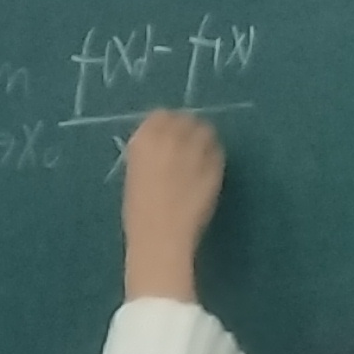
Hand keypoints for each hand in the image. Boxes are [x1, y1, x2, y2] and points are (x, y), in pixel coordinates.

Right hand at [118, 108, 225, 300]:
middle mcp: (169, 137)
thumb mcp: (135, 175)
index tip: (171, 136)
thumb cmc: (140, 214)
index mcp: (144, 140)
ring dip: (204, 140)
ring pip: (206, 131)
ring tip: (202, 157)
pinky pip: (217, 151)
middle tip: (190, 145)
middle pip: (185, 118)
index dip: (167, 125)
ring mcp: (194, 149)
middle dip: (188, 129)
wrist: (160, 238)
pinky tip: (209, 172)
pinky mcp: (214, 164)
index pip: (160, 115)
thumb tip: (163, 146)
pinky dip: (214, 157)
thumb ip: (150, 154)